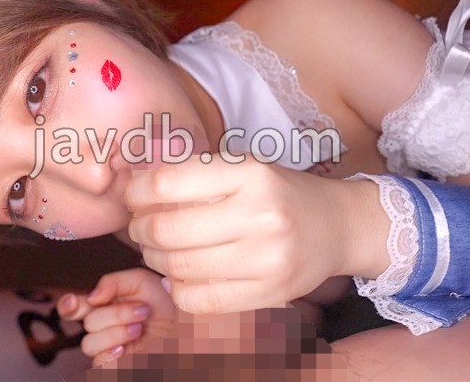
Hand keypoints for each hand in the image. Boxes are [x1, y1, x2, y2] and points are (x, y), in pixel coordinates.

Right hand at [57, 267, 175, 366]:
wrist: (185, 323)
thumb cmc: (163, 300)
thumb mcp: (140, 280)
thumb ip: (112, 282)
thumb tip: (92, 296)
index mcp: (102, 303)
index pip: (73, 307)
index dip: (68, 305)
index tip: (75, 301)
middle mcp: (101, 325)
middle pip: (88, 322)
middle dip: (116, 314)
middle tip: (142, 310)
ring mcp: (106, 345)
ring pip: (90, 343)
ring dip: (116, 332)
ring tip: (140, 328)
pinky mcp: (113, 362)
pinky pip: (98, 362)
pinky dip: (111, 351)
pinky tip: (126, 346)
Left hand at [124, 154, 368, 313]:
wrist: (337, 226)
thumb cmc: (280, 194)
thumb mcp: (244, 168)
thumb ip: (195, 175)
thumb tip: (134, 187)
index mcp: (250, 174)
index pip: (169, 183)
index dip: (137, 192)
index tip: (132, 196)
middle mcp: (260, 215)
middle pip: (168, 230)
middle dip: (141, 230)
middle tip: (140, 227)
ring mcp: (267, 259)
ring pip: (179, 268)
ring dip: (155, 260)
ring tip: (158, 250)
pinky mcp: (270, 294)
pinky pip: (200, 300)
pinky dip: (178, 289)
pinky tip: (181, 275)